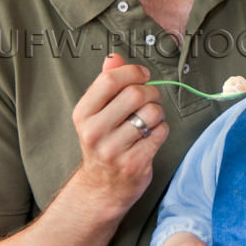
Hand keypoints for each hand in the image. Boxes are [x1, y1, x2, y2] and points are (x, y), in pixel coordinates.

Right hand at [71, 54, 168, 213]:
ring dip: (159, 112)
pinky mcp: (134, 163)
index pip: (109, 79)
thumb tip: (114, 58)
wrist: (102, 187)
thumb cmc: (103, 144)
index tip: (143, 75)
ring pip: (152, 113)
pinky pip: (160, 132)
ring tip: (151, 120)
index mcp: (84, 114)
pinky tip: (151, 136)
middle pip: (135, 94)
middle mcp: (95, 131)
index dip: (133, 72)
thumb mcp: (96, 113)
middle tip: (151, 100)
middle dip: (151, 93)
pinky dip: (162, 130)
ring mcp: (114, 149)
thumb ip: (106, 84)